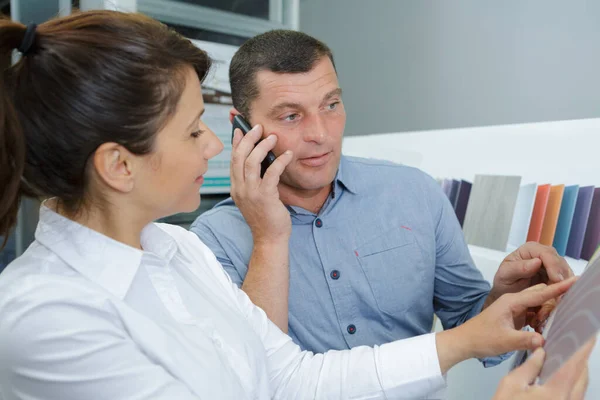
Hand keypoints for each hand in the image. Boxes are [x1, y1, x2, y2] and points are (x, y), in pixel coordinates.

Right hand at [230, 125, 292, 243]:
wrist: (269, 238)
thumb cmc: (265, 217)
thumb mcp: (254, 196)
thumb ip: (253, 180)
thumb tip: (262, 159)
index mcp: (236, 188)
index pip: (233, 160)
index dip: (236, 143)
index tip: (240, 129)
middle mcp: (240, 189)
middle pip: (239, 157)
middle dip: (248, 139)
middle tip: (259, 128)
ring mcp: (251, 193)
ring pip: (252, 162)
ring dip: (263, 146)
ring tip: (273, 137)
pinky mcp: (265, 197)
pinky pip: (271, 173)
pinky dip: (280, 161)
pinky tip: (288, 155)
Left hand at [460, 277, 577, 359]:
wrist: (465, 341)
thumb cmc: (480, 338)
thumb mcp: (504, 341)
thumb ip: (524, 340)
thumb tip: (543, 340)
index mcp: (511, 301)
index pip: (539, 292)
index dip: (558, 288)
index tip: (573, 282)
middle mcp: (514, 301)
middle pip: (541, 295)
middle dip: (553, 303)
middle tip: (557, 316)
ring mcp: (515, 307)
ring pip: (538, 304)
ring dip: (546, 313)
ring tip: (541, 326)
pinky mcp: (515, 315)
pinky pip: (534, 312)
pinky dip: (540, 319)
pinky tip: (538, 330)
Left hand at [485, 242, 573, 309]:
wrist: (507, 293)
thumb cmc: (504, 281)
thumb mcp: (505, 274)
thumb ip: (519, 268)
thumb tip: (537, 262)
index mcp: (530, 249)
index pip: (547, 254)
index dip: (554, 266)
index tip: (557, 280)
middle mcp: (544, 254)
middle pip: (560, 263)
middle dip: (561, 279)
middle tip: (559, 294)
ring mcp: (553, 265)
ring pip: (566, 274)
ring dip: (564, 287)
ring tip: (557, 300)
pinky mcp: (558, 276)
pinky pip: (567, 283)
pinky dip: (564, 292)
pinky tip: (558, 301)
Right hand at [492, 337, 595, 399]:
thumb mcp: (512, 383)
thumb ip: (530, 366)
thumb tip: (541, 352)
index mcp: (556, 392)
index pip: (575, 366)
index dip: (583, 349)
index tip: (588, 336)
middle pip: (583, 377)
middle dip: (581, 360)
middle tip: (575, 344)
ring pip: (581, 388)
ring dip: (578, 372)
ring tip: (568, 358)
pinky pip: (575, 395)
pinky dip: (573, 383)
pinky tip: (561, 376)